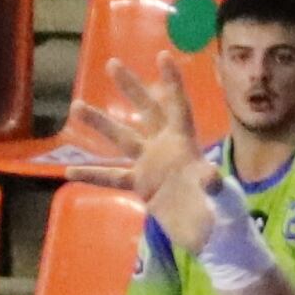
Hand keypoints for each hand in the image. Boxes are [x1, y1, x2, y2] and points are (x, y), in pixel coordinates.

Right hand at [63, 57, 216, 259]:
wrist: (212, 239)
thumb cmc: (224, 216)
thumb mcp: (224, 200)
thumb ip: (216, 186)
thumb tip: (210, 176)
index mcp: (186, 145)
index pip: (178, 107)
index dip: (171, 82)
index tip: (162, 56)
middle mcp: (166, 148)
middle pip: (146, 111)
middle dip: (131, 88)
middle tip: (112, 64)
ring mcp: (151, 166)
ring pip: (122, 139)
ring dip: (101, 123)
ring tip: (77, 106)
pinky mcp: (142, 187)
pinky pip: (113, 178)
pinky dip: (93, 175)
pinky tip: (70, 172)